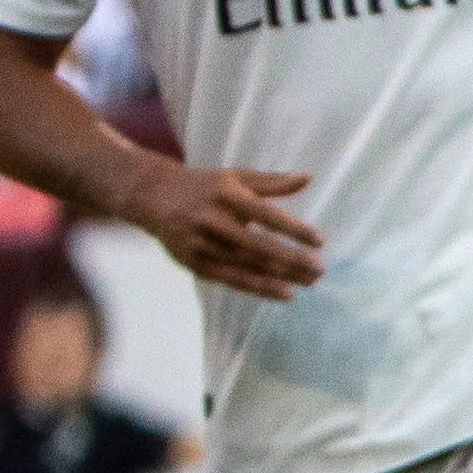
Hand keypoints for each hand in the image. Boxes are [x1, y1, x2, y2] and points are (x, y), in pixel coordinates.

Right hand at [126, 160, 324, 298]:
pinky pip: (232, 280)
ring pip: (247, 266)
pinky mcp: (194, 263)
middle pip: (259, 246)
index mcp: (227, 196)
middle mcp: (213, 221)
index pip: (267, 216)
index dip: (295, 230)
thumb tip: (308, 178)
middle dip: (292, 260)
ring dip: (281, 277)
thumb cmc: (204, 187)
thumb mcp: (236, 178)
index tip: (320, 242)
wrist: (152, 197)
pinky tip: (284, 293)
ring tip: (309, 282)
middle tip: (320, 270)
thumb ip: (272, 182)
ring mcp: (202, 245)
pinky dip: (259, 288)